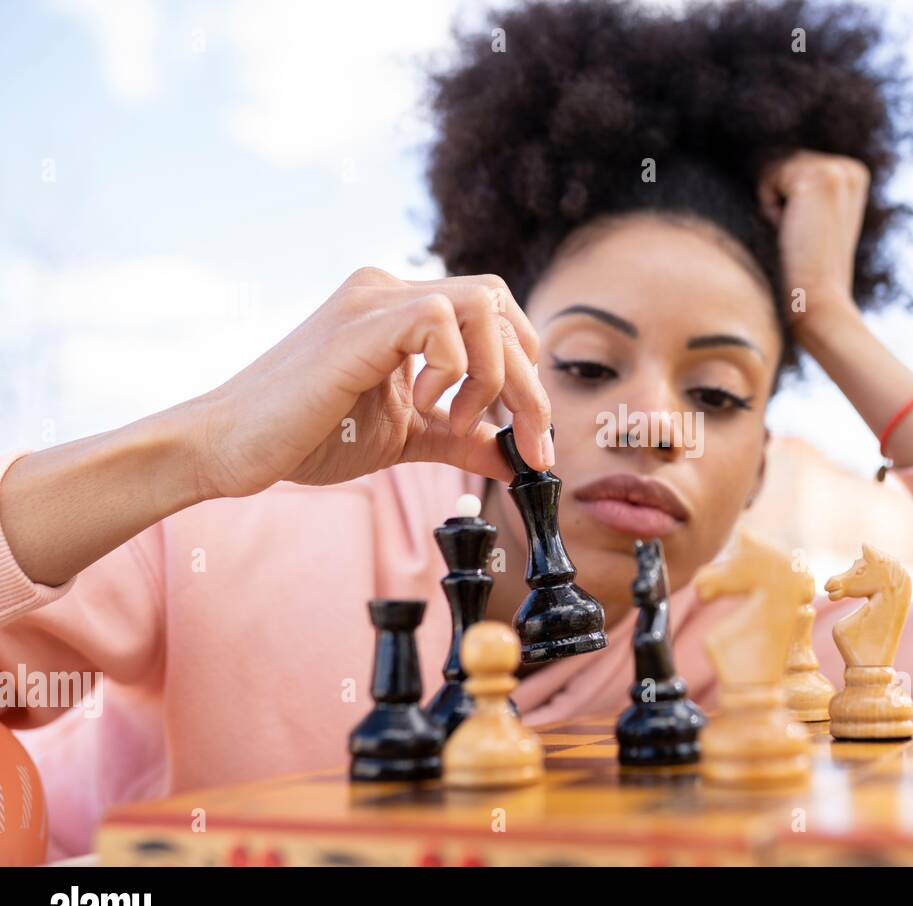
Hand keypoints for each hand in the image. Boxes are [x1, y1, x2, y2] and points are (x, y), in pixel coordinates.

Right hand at [190, 268, 551, 498]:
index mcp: (402, 311)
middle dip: (529, 385)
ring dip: (493, 372)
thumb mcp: (408, 437)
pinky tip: (420, 405)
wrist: (230, 447)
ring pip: (484, 302)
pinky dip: (452, 369)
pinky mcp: (359, 323)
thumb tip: (521, 459)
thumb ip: (464, 438)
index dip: (527, 375)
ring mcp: (374, 300)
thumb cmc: (306, 436)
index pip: (497, 317)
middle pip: (502, 307)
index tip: (534, 440)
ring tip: (459, 417)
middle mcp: (391, 290)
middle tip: (530, 444)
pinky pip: (439, 319)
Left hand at [757, 150, 869, 331]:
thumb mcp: (811, 220)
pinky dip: (768, 208)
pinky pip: (767, 179)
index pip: (792, 164)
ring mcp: (839, 170)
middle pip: (781, 162)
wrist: (818, 300)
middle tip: (800, 236)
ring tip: (796, 235)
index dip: (786, 201)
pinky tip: (789, 231)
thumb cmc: (806, 269)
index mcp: (854, 175)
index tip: (806, 232)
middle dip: (778, 200)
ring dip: (773, 205)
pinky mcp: (820, 178)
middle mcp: (851, 168)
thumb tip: (763, 161)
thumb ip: (801, 190)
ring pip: (773, 168)